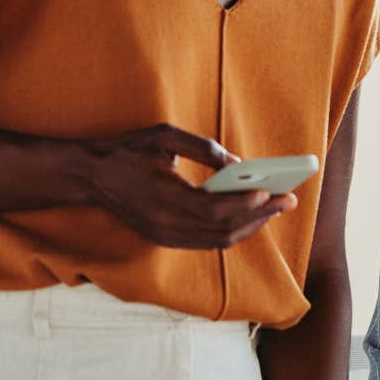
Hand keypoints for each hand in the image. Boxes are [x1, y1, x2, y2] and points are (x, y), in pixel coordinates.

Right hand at [81, 124, 294, 247]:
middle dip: (260, 216)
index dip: (247, 204)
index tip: (272, 192)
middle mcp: (167, 226)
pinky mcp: (165, 239)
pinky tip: (249, 217)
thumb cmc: (129, 151)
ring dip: (250, 227)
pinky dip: (232, 232)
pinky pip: (207, 242)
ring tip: (274, 208)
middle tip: (288, 200)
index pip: (216, 210)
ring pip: (218, 242)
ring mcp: (166, 236)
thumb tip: (237, 165)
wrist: (91, 175)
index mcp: (166, 199)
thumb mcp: (163, 137)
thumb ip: (202, 148)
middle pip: (224, 230)